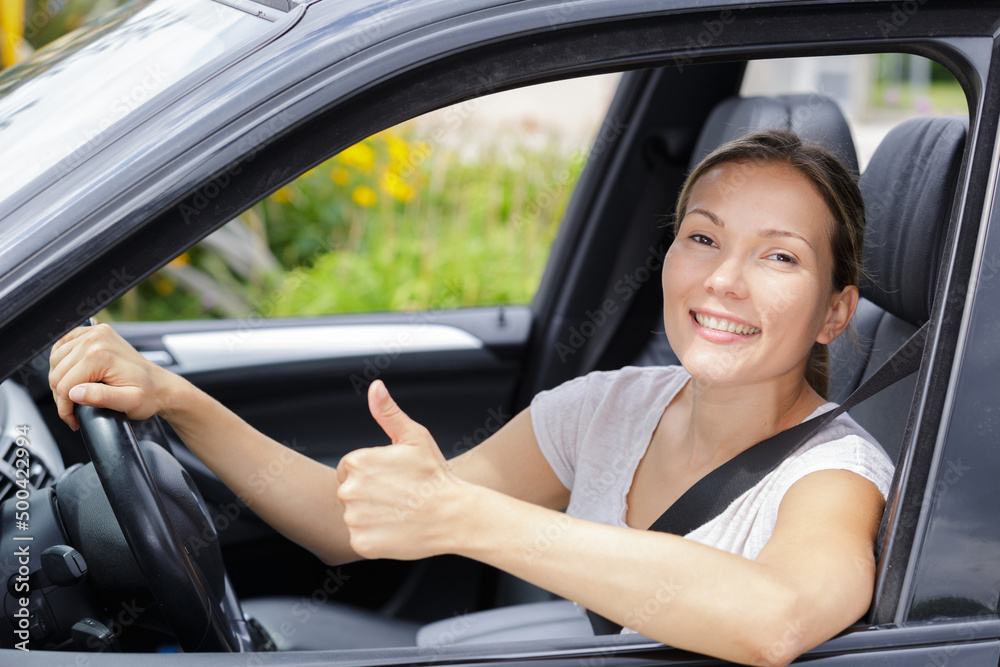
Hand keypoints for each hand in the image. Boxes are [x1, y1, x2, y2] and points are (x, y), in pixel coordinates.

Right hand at [49, 323, 171, 430]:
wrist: (160, 384)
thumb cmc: (148, 395)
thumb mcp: (129, 402)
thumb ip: (101, 398)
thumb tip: (75, 393)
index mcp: (101, 354)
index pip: (64, 384)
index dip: (65, 408)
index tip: (73, 419)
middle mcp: (96, 339)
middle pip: (57, 373)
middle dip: (62, 396)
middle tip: (74, 411)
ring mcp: (95, 333)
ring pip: (56, 360)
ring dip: (61, 380)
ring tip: (75, 395)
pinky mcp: (94, 333)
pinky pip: (63, 346)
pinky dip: (62, 361)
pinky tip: (72, 374)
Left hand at [336, 380, 464, 559]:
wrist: (454, 515)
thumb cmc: (435, 476)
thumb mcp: (414, 437)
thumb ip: (388, 412)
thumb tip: (375, 387)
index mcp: (357, 462)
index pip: (349, 469)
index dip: (372, 474)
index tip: (394, 479)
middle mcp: (349, 490)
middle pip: (350, 493)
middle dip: (370, 494)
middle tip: (400, 496)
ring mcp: (354, 518)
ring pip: (355, 516)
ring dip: (372, 516)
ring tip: (400, 512)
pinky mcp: (361, 542)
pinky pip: (360, 538)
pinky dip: (375, 537)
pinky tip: (396, 528)